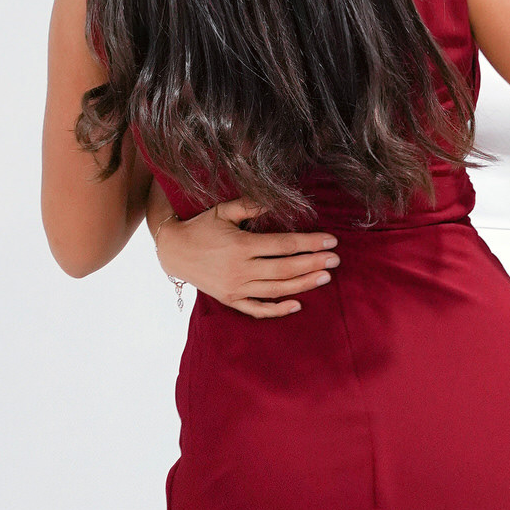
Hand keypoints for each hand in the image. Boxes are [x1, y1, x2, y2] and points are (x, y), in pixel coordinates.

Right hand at [147, 180, 339, 317]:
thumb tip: (277, 200)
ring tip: (325, 277)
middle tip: (336, 260)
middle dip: (313, 263)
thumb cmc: (201, 227)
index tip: (331, 241)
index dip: (309, 243)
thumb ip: (250, 205)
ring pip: (277, 290)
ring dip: (304, 284)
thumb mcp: (223, 211)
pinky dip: (277, 309)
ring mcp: (236, 288)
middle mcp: (240, 269)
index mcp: (241, 246)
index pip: (284, 246)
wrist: (173, 251)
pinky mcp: (231, 300)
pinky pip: (257, 309)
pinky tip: (298, 304)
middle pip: (285, 269)